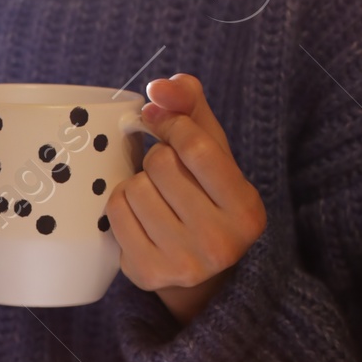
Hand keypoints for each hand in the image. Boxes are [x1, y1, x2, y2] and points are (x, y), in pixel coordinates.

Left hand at [108, 72, 266, 322]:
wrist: (200, 271)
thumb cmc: (206, 197)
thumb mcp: (215, 153)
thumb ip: (193, 108)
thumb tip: (161, 87)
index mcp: (246, 209)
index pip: (196, 145)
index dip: (172, 124)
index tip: (164, 123)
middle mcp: (220, 241)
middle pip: (160, 165)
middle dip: (157, 159)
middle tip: (167, 175)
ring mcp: (183, 262)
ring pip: (133, 188)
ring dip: (138, 183)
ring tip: (155, 198)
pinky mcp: (147, 274)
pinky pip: (115, 213)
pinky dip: (121, 205)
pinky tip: (140, 216)